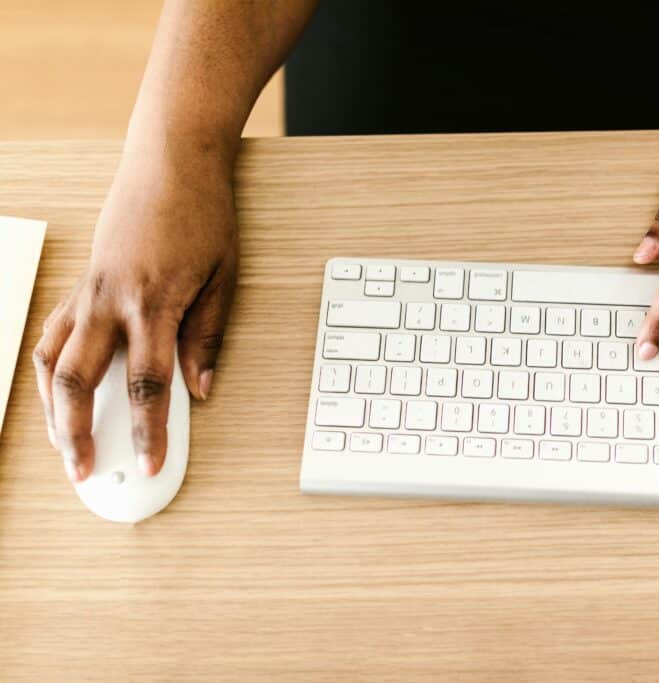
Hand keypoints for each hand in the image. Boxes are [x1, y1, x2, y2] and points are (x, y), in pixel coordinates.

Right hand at [33, 143, 238, 481]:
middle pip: (80, 382)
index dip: (149, 431)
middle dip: (78, 434)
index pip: (148, 385)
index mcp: (155, 303)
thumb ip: (207, 336)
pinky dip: (48, 371)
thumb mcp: (224, 277)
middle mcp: (111, 301)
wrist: (171, 161)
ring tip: (62, 445)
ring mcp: (88, 291)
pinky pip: (51, 334)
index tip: (149, 464)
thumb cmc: (203, 214)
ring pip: (52, 362)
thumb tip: (200, 389)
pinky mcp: (79, 282)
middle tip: (84, 472)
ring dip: (52, 410)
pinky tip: (55, 393)